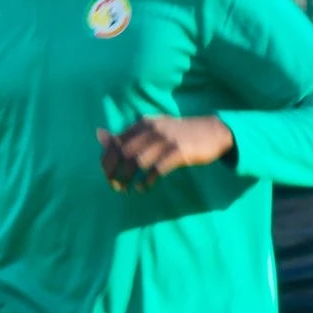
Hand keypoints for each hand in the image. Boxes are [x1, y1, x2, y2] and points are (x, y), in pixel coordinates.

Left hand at [97, 115, 234, 190]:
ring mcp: (165, 140)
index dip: (107, 160)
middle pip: (123, 153)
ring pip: (137, 162)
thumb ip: (127, 134)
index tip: (106, 174)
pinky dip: (146, 181)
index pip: (116, 141)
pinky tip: (143, 188)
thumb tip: (98, 134)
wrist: (213, 131)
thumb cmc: (179, 134)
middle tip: (114, 186)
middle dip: (114, 172)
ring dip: (127, 179)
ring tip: (125, 189)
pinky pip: (156, 170)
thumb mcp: (153, 128)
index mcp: (143, 123)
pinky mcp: (178, 153)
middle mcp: (152, 129)